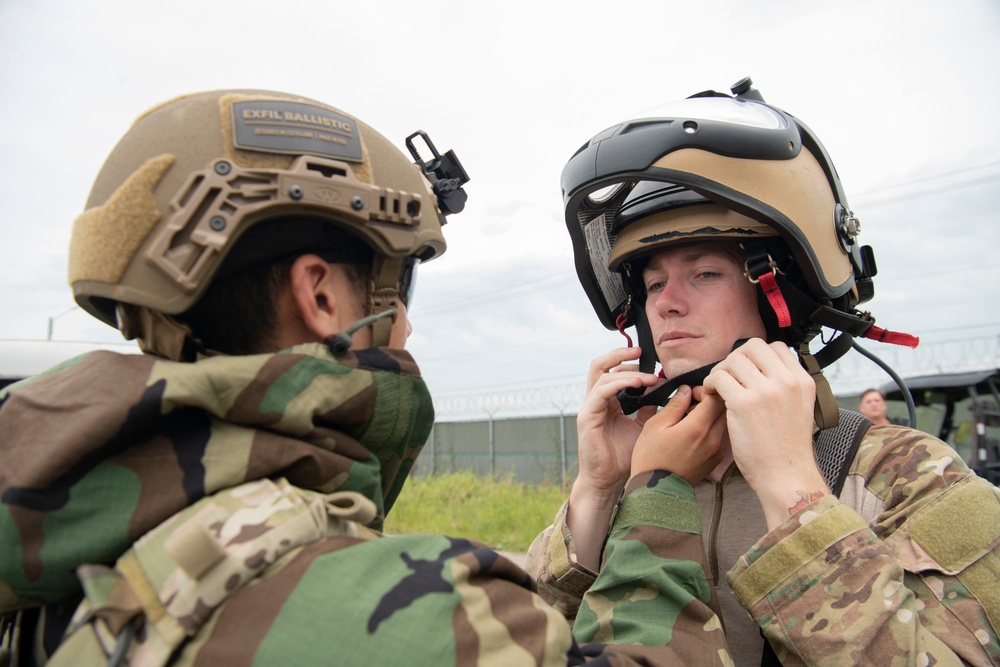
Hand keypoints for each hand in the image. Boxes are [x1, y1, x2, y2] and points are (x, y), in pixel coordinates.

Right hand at [575, 347, 660, 498]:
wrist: (609, 482)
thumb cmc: (625, 458)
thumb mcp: (644, 427)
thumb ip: (650, 408)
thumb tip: (667, 390)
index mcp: (607, 401)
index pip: (612, 370)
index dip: (630, 361)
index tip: (652, 360)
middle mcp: (595, 400)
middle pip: (601, 365)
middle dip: (622, 354)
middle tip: (644, 353)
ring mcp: (589, 407)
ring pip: (601, 374)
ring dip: (627, 371)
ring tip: (649, 375)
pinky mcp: (587, 417)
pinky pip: (601, 391)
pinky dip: (620, 384)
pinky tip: (638, 385)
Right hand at [631, 385, 726, 485]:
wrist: (656, 492)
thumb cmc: (651, 457)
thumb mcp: (655, 425)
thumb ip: (675, 405)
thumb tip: (686, 390)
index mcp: (698, 427)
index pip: (716, 397)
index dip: (706, 389)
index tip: (692, 392)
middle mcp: (712, 438)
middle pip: (725, 408)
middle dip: (711, 400)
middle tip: (693, 402)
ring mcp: (716, 451)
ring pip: (723, 422)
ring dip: (712, 415)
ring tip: (691, 419)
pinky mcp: (715, 461)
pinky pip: (719, 437)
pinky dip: (710, 430)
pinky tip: (693, 434)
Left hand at [702, 339, 828, 528]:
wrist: (786, 476)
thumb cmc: (787, 449)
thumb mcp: (800, 408)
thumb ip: (785, 386)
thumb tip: (763, 369)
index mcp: (802, 381)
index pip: (775, 347)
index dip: (755, 356)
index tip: (746, 370)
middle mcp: (786, 381)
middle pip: (752, 348)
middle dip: (735, 359)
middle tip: (729, 376)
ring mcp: (765, 391)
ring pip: (733, 360)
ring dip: (720, 371)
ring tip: (719, 388)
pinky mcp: (744, 403)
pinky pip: (719, 377)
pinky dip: (711, 383)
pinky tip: (713, 395)